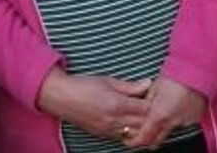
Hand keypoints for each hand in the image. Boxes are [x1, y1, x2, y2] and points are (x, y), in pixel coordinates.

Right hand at [36, 68, 151, 141]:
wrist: (59, 97)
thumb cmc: (82, 85)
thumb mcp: (108, 81)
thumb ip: (130, 86)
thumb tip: (148, 83)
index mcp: (116, 104)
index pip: (146, 109)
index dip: (154, 103)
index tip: (157, 96)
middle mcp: (112, 120)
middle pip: (142, 124)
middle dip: (151, 116)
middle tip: (155, 106)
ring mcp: (106, 129)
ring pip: (133, 134)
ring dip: (141, 126)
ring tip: (144, 115)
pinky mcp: (100, 134)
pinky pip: (121, 136)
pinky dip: (130, 131)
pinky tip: (132, 122)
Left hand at [123, 76, 206, 148]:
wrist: (200, 70)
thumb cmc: (178, 74)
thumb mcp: (155, 87)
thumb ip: (148, 102)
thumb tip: (144, 108)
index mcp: (159, 115)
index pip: (143, 138)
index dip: (134, 141)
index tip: (130, 139)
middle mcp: (172, 122)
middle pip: (156, 141)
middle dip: (148, 140)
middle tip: (145, 132)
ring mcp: (185, 121)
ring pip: (170, 130)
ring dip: (166, 125)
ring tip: (168, 109)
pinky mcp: (196, 118)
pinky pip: (184, 122)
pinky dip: (179, 118)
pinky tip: (180, 105)